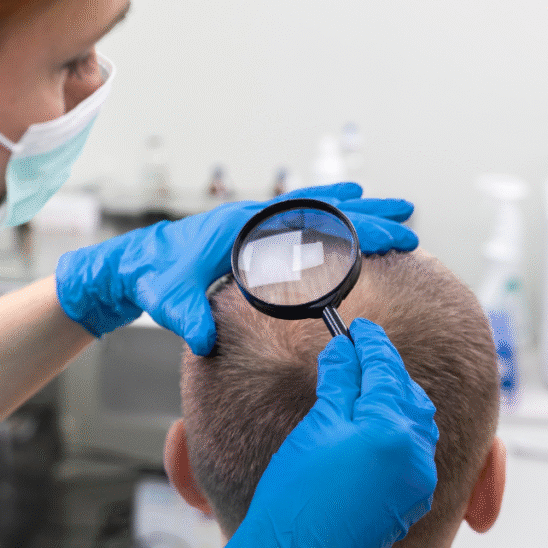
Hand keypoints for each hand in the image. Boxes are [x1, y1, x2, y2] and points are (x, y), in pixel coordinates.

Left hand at [55, 183, 417, 353]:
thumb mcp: (170, 299)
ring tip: (396, 211)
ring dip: (357, 208)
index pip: (309, 222)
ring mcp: (257, 220)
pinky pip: (302, 214)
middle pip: (323, 209)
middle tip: (409, 220)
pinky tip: (351, 209)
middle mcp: (256, 216)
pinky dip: (332, 210)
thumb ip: (187, 317)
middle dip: (368, 214)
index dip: (352, 228)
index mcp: (244, 227)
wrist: (138, 262)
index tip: (389, 234)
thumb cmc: (157, 277)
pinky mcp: (256, 229)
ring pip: (317, 207)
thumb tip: (204, 340)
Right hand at [190, 318, 438, 547]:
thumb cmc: (296, 498)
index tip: (358, 328)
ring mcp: (418, 480)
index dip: (370, 343)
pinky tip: (370, 426)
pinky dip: (398, 429)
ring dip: (394, 398)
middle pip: (408, 392)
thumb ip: (340, 381)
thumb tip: (346, 350)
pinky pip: (415, 451)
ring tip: (362, 387)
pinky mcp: (411, 500)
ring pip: (416, 421)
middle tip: (356, 353)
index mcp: (392, 429)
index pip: (386, 368)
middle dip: (386, 369)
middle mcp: (415, 454)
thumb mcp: (316, 425)